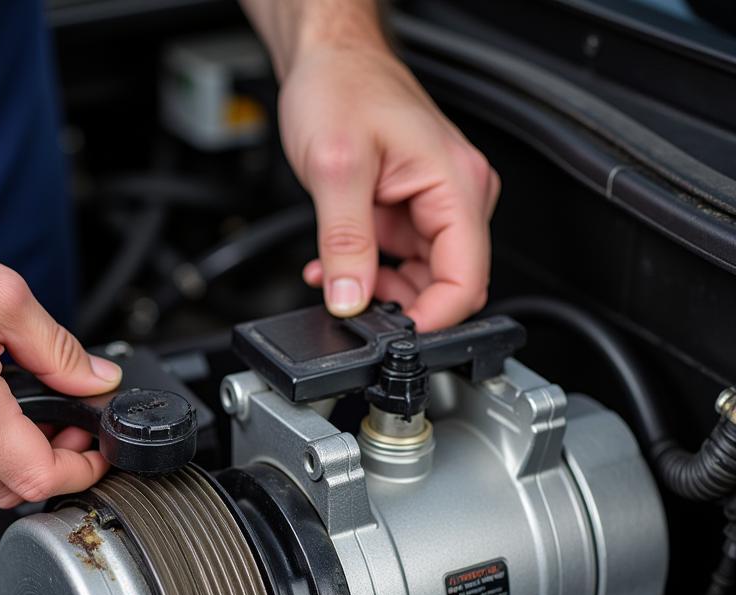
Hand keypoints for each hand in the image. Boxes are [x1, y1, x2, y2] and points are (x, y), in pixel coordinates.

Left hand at [279, 40, 499, 328]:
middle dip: (398, 307)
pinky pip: (398, 262)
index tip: (395, 337)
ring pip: (419, 279)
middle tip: (351, 304)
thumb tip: (350, 301)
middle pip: (446, 285)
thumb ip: (344, 244)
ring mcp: (435, 205)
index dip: (433, 320)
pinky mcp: (410, 211)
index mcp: (457, 183)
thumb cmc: (341, 86)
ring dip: (375, 292)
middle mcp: (457, 196)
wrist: (328, 57)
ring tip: (334, 277)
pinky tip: (335, 266)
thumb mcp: (335, 168)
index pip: (466, 279)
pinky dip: (366, 273)